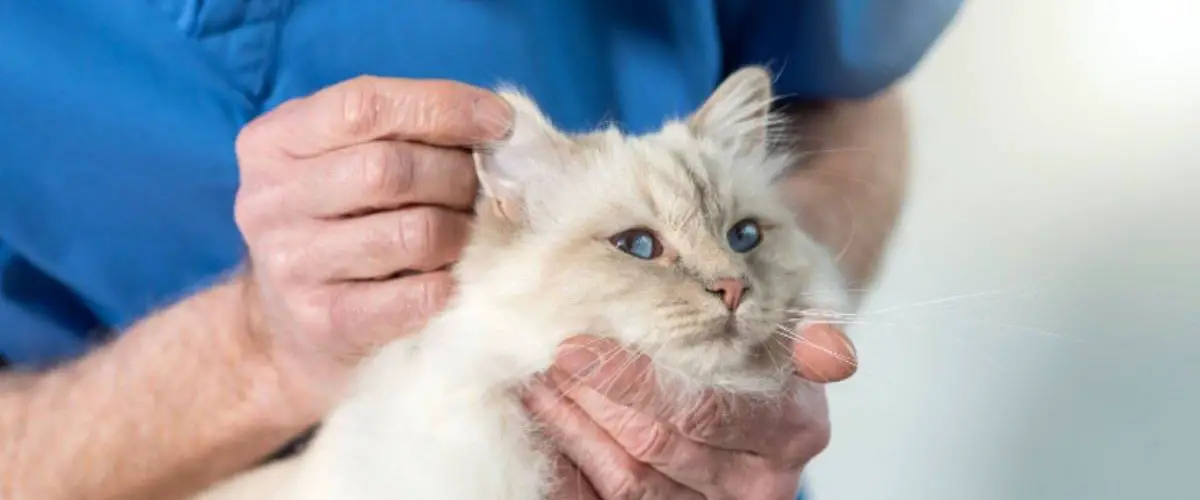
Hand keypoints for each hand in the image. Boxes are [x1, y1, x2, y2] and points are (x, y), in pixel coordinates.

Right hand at [232, 76, 511, 422]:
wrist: (290, 328)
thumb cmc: (338, 224)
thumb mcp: (344, 161)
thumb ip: (401, 132)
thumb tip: (495, 126)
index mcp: (272, 142)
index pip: (364, 105)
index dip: (442, 106)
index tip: (499, 121)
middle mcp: (269, 201)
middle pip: (389, 169)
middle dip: (457, 175)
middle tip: (484, 190)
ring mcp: (291, 265)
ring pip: (415, 232)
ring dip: (462, 231)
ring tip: (469, 232)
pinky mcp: (324, 322)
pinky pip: (418, 294)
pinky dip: (452, 282)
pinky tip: (452, 276)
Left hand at [525, 324, 856, 499]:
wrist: (764, 378)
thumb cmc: (766, 338)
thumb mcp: (796, 321)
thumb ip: (809, 330)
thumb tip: (833, 355)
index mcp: (793, 429)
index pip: (704, 410)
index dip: (633, 380)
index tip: (577, 343)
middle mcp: (759, 480)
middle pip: (658, 445)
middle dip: (594, 397)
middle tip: (547, 352)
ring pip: (629, 478)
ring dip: (574, 424)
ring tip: (540, 376)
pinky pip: (609, 498)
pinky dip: (572, 455)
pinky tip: (546, 410)